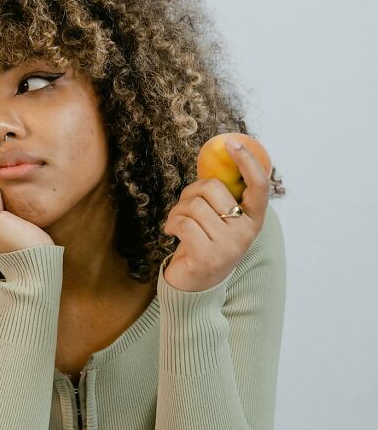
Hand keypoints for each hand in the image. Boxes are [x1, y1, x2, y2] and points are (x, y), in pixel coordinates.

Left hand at [161, 140, 270, 291]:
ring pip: (193, 205)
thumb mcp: (218, 219)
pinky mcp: (208, 257)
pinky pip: (182, 222)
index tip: (231, 142)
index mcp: (254, 219)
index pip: (259, 185)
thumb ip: (221, 195)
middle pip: (212, 188)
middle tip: (185, 206)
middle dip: (190, 192)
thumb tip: (215, 157)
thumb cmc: (204, 244)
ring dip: (177, 210)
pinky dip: (171, 223)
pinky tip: (171, 232)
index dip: (247, 161)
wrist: (194, 286)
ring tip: (177, 223)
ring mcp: (229, 246)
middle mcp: (246, 232)